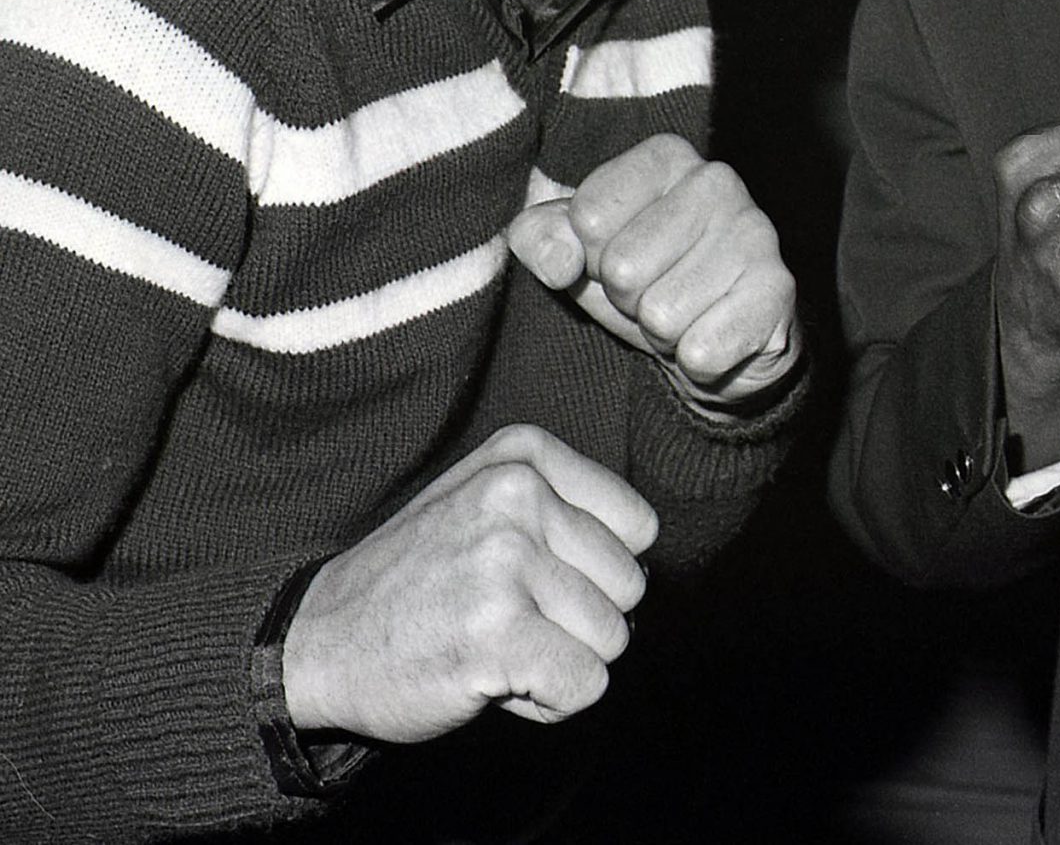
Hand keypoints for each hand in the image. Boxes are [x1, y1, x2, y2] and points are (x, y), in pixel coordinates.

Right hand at [282, 424, 656, 742]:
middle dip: (580, 619)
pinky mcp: (498, 635)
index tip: (533, 580)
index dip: (596, 571)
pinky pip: (586, 684)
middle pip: (629, 585)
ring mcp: (505, 564)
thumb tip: (646, 550)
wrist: (314, 642)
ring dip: (561, 660)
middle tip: (507, 620)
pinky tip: (497, 682)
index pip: (638, 527)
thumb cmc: (415, 579)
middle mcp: (516, 497)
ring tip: (496, 646)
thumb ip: (564, 506)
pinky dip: (551, 701)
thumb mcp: (482, 501)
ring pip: (612, 637)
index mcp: (521, 457)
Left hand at [508, 134, 799, 410]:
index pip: (588, 216)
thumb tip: (562, 264)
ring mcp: (756, 232)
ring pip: (662, 313)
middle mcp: (717, 180)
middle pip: (623, 266)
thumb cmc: (642, 280)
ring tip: (685, 313)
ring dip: (663, 332)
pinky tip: (714, 334)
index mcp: (666, 157)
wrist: (717, 337)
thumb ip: (540, 239)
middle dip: (627, 299)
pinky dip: (696, 360)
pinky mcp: (779, 288)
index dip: (589, 256)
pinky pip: (702, 349)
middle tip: (654, 292)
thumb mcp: (576, 254)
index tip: (618, 257)